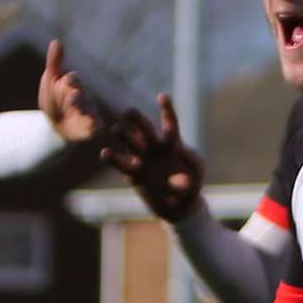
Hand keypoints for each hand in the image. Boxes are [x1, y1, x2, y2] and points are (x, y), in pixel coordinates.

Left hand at [38, 39, 104, 143]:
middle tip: (72, 95)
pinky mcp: (91, 126)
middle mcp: (84, 96)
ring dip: (82, 108)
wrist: (56, 126)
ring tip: (76, 108)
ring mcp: (88, 111)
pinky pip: (95, 124)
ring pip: (88, 109)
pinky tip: (91, 122)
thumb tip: (56, 40)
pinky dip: (93, 123)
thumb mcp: (51, 81)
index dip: (69, 81)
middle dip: (77, 95)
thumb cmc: (55, 100)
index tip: (65, 80)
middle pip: (82, 94)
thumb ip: (54, 63)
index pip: (72, 80)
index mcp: (73, 85)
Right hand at [102, 93, 205, 221]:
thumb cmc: (192, 184)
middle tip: (128, 112)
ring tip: (116, 130)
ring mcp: (143, 160)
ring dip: (124, 136)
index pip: (169, 123)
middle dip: (137, 120)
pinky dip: (113, 159)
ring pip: (131, 144)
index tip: (162, 97)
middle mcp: (155, 148)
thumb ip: (191, 158)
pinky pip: (122, 165)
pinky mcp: (135, 175)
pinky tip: (105, 153)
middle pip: (145, 130)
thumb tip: (178, 149)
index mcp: (172, 143)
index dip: (166, 109)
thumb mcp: (197, 170)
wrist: (180, 206)